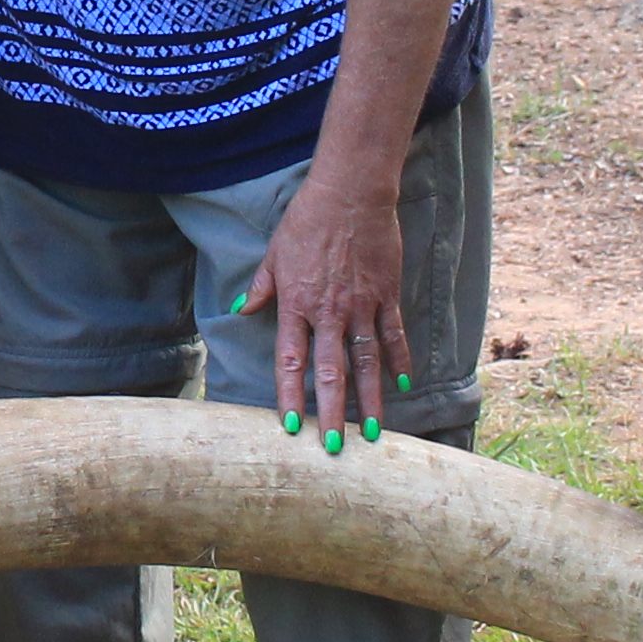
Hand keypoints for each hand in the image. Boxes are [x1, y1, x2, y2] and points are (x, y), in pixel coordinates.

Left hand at [240, 155, 416, 438]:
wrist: (350, 193)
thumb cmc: (307, 221)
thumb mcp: (275, 253)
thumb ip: (261, 288)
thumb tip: (240, 309)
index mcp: (297, 305)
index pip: (290, 361)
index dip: (289, 396)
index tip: (289, 427)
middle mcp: (329, 312)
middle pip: (330, 371)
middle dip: (331, 412)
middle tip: (334, 448)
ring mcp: (361, 306)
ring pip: (366, 362)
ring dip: (368, 400)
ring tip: (371, 433)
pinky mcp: (386, 294)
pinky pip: (394, 335)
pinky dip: (399, 361)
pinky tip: (402, 385)